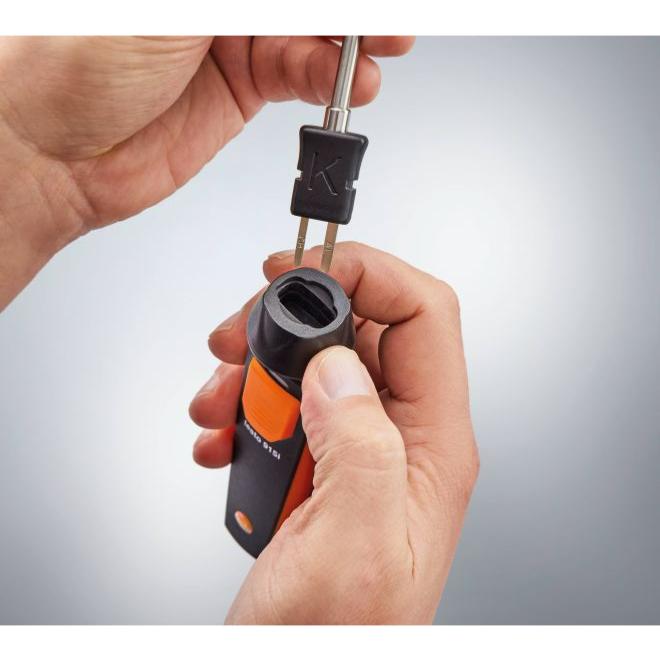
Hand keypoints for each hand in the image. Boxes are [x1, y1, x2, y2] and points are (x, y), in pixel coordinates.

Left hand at [0, 36, 412, 309]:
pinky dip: (330, 76)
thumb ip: (253, 1)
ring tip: (384, 47)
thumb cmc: (69, 61)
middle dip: (351, 10)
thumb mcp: (176, 9)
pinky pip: (301, 72)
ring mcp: (231, 37)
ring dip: (352, 40)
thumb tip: (302, 7)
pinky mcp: (242, 86)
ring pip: (311, 30)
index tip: (370, 1)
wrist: (50, 153)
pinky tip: (354, 80)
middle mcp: (218, 2)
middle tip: (390, 20)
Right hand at [189, 242, 478, 623]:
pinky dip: (244, 409)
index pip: (423, 316)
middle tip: (237, 342)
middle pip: (360, 329)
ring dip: (256, 371)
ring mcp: (359, 450)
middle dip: (291, 322)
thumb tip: (337, 365)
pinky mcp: (321, 464)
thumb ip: (359, 443)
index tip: (304, 271)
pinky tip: (221, 439)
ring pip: (313, 364)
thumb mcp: (353, 544)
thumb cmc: (334, 640)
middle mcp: (401, 439)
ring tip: (218, 406)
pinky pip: (285, 405)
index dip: (369, 275)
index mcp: (430, 446)